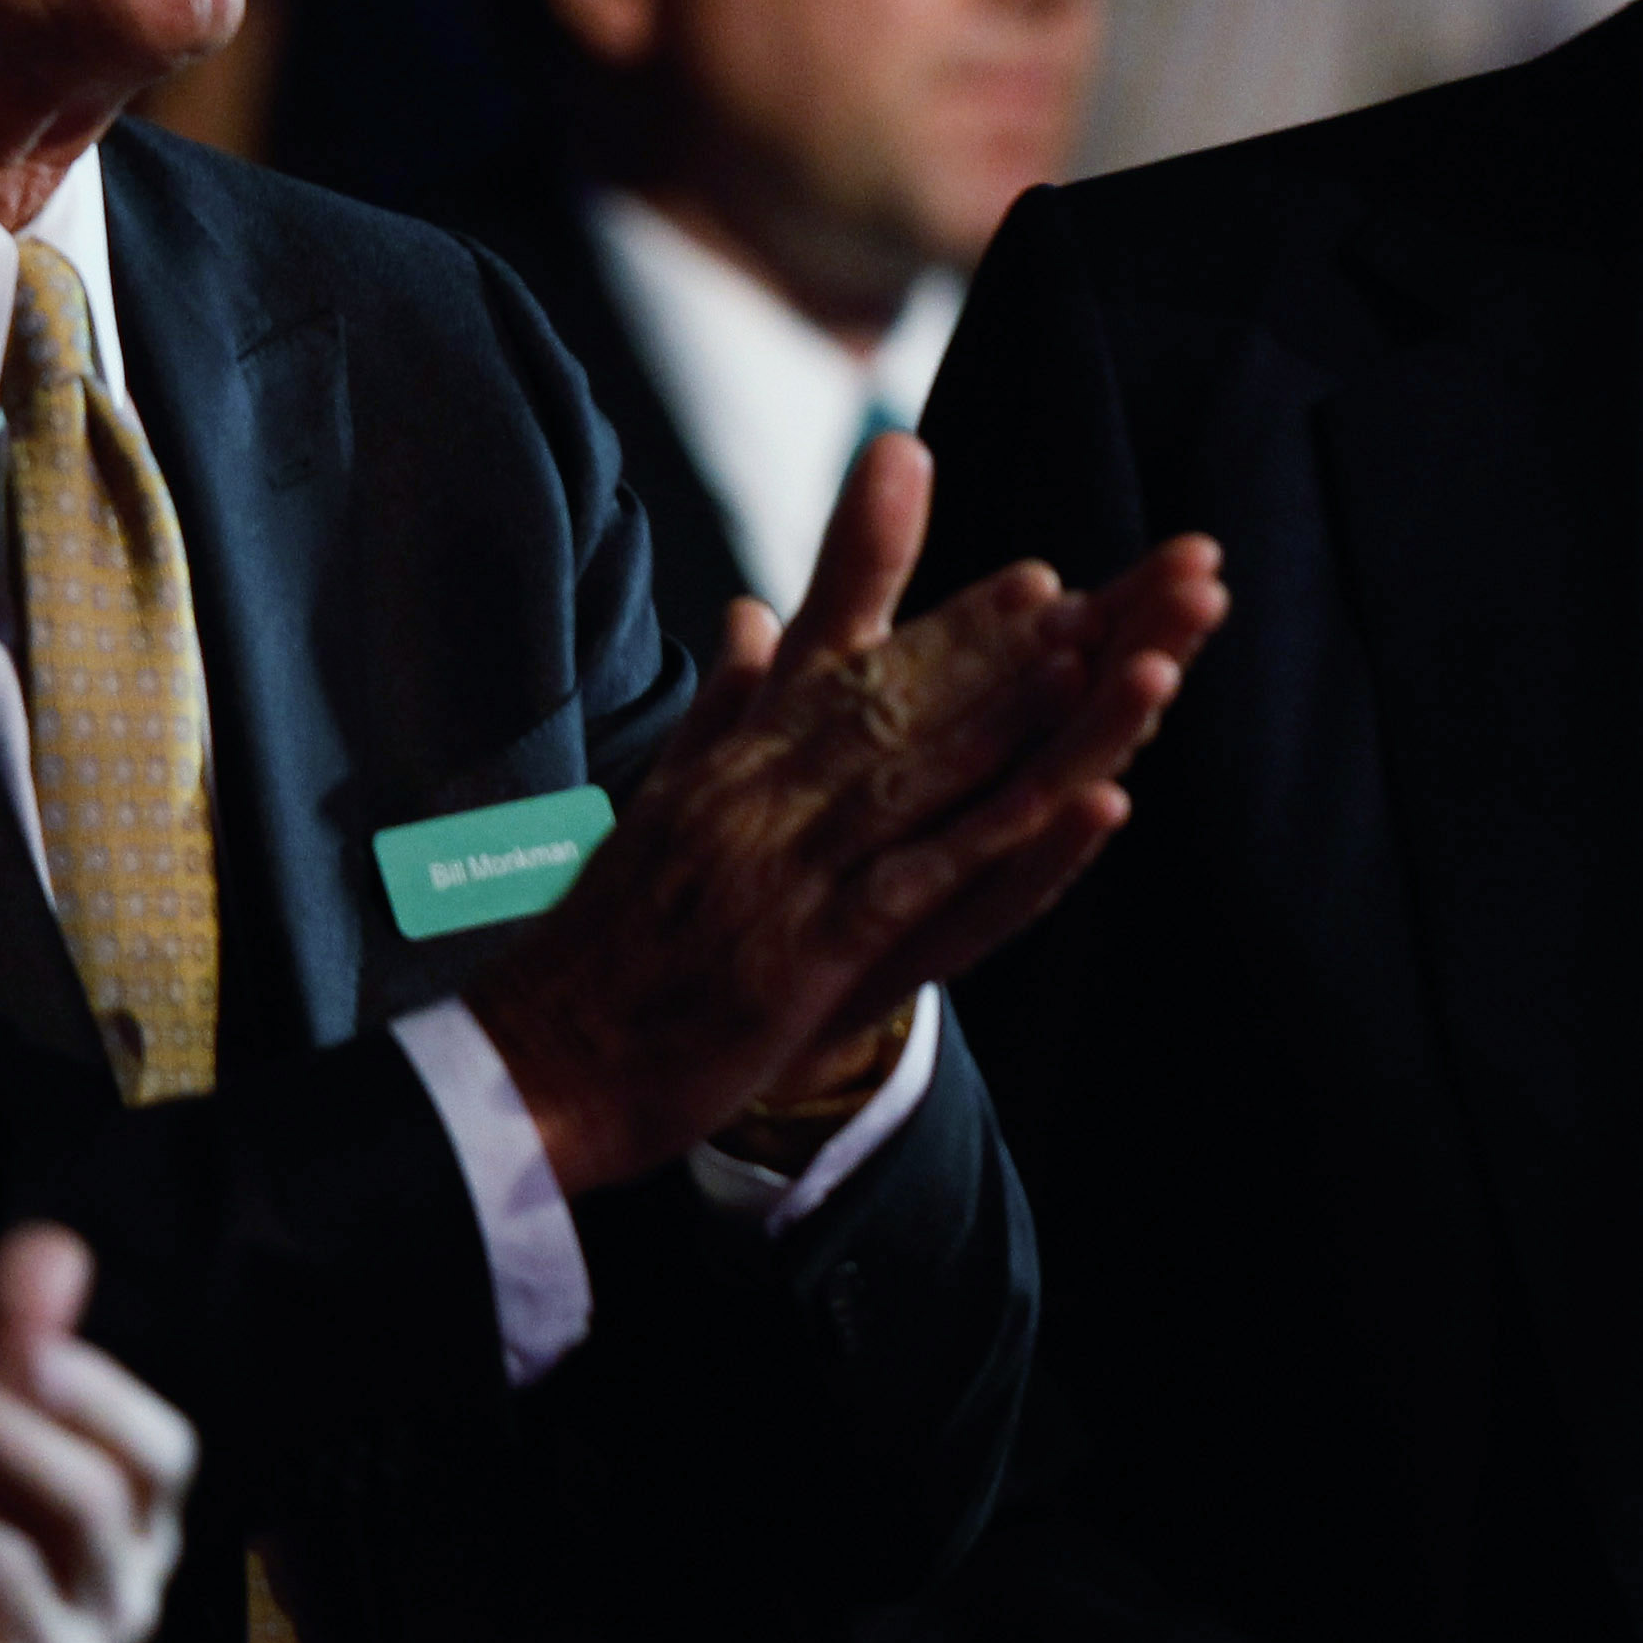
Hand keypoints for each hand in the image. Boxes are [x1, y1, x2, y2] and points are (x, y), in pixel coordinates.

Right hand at [476, 432, 1228, 1182]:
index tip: (1044, 579)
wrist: (534, 1063)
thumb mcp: (669, 805)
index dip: (955, 628)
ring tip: (1108, 653)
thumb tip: (750, 612)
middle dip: (1008, 645)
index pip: (859, 675)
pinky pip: (927, 882)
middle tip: (1105, 589)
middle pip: (906, 702)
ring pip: (925, 773)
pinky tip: (1091, 805)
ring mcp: (787, 868)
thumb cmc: (608, 946)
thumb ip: (725, 706)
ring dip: (1023, 713)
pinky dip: (1010, 840)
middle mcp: (765, 795)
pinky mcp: (805, 950)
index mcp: (739, 763)